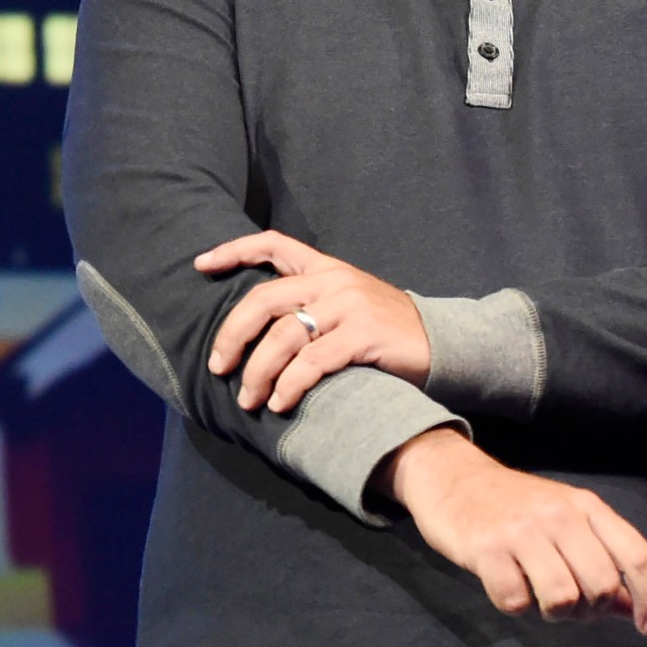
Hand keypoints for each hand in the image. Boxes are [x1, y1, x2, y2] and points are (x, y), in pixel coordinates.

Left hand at [197, 230, 428, 412]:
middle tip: (218, 366)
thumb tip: (256, 332)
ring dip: (259, 372)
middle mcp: (333, 280)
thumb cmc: (387, 330)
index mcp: (325, 268)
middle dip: (232, 335)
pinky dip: (290, 384)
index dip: (233, 251)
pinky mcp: (364, 335)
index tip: (200, 265)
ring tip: (249, 399)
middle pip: (263, 300)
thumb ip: (310, 305)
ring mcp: (349, 306)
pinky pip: (313, 361)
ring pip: (284, 336)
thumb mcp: (347, 304)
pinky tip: (281, 402)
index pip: (271, 244)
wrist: (446, 343)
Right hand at [379, 428, 646, 632]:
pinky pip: (515, 601)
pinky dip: (514, 605)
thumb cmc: (512, 503)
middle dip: (591, 610)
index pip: (636, 555)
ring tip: (538, 597)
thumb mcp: (564, 518)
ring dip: (554, 612)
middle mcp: (558, 514)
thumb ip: (599, 558)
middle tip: (571, 606)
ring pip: (562, 598)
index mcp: (585, 505)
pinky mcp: (485, 548)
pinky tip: (506, 585)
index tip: (645, 626)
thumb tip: (632, 610)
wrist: (449, 474)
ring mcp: (521, 530)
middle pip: (602, 585)